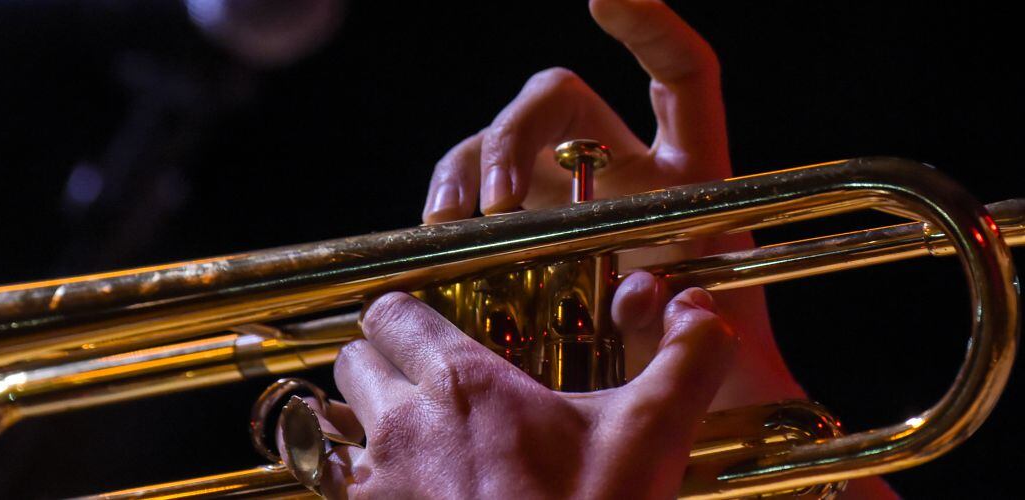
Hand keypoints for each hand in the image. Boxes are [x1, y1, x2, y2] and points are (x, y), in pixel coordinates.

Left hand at [318, 289, 735, 497]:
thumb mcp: (650, 438)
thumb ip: (683, 363)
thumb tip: (702, 311)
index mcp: (461, 384)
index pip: (390, 312)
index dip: (407, 316)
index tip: (431, 330)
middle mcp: (402, 426)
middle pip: (354, 359)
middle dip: (382, 364)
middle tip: (424, 384)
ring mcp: (375, 485)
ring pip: (339, 421)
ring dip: (367, 421)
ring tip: (416, 439)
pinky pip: (338, 484)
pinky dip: (363, 479)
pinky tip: (412, 492)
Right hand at [421, 0, 801, 409]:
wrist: (686, 405)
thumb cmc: (709, 360)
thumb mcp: (707, 330)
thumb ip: (680, 312)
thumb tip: (636, 289)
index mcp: (686, 174)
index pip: (680, 77)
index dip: (649, 28)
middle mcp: (618, 169)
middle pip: (555, 101)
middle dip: (513, 136)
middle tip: (496, 204)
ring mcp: (563, 195)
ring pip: (498, 142)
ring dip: (467, 172)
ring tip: (451, 224)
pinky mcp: (521, 229)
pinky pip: (472, 194)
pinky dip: (449, 209)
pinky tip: (437, 239)